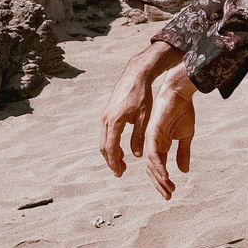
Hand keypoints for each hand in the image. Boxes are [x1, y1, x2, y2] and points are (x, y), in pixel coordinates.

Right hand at [100, 41, 180, 176]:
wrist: (136, 74)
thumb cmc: (142, 95)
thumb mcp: (143, 117)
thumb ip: (138, 136)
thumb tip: (137, 155)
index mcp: (114, 122)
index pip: (111, 148)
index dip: (114, 163)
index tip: (120, 173)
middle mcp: (106, 119)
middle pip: (104, 146)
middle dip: (111, 160)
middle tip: (120, 171)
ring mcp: (105, 115)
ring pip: (104, 139)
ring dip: (111, 151)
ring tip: (121, 161)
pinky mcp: (108, 111)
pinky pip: (107, 131)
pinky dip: (111, 142)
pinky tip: (120, 146)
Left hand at [143, 67, 197, 199]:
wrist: (180, 94)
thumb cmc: (182, 111)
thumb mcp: (186, 136)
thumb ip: (183, 153)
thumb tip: (184, 171)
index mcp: (161, 146)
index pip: (160, 168)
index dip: (164, 181)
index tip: (171, 193)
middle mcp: (154, 145)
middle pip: (154, 170)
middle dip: (160, 184)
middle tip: (168, 196)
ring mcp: (152, 140)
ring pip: (152, 164)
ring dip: (159, 178)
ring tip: (167, 188)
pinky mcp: (152, 134)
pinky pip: (153, 153)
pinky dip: (158, 165)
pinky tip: (164, 175)